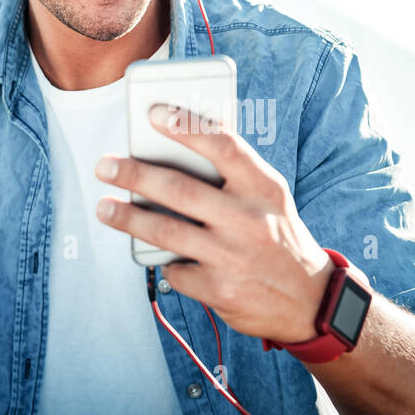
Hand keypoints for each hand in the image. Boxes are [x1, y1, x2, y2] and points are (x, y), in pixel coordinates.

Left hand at [95, 103, 335, 344]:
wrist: (309, 301)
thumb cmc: (277, 237)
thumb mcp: (268, 198)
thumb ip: (233, 175)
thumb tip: (175, 145)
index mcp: (264, 188)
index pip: (223, 146)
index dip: (186, 126)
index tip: (152, 114)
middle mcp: (249, 220)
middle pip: (180, 189)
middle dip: (135, 174)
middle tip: (105, 166)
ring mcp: (233, 257)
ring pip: (165, 231)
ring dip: (128, 218)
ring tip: (105, 208)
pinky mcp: (220, 290)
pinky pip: (176, 269)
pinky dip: (165, 261)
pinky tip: (160, 255)